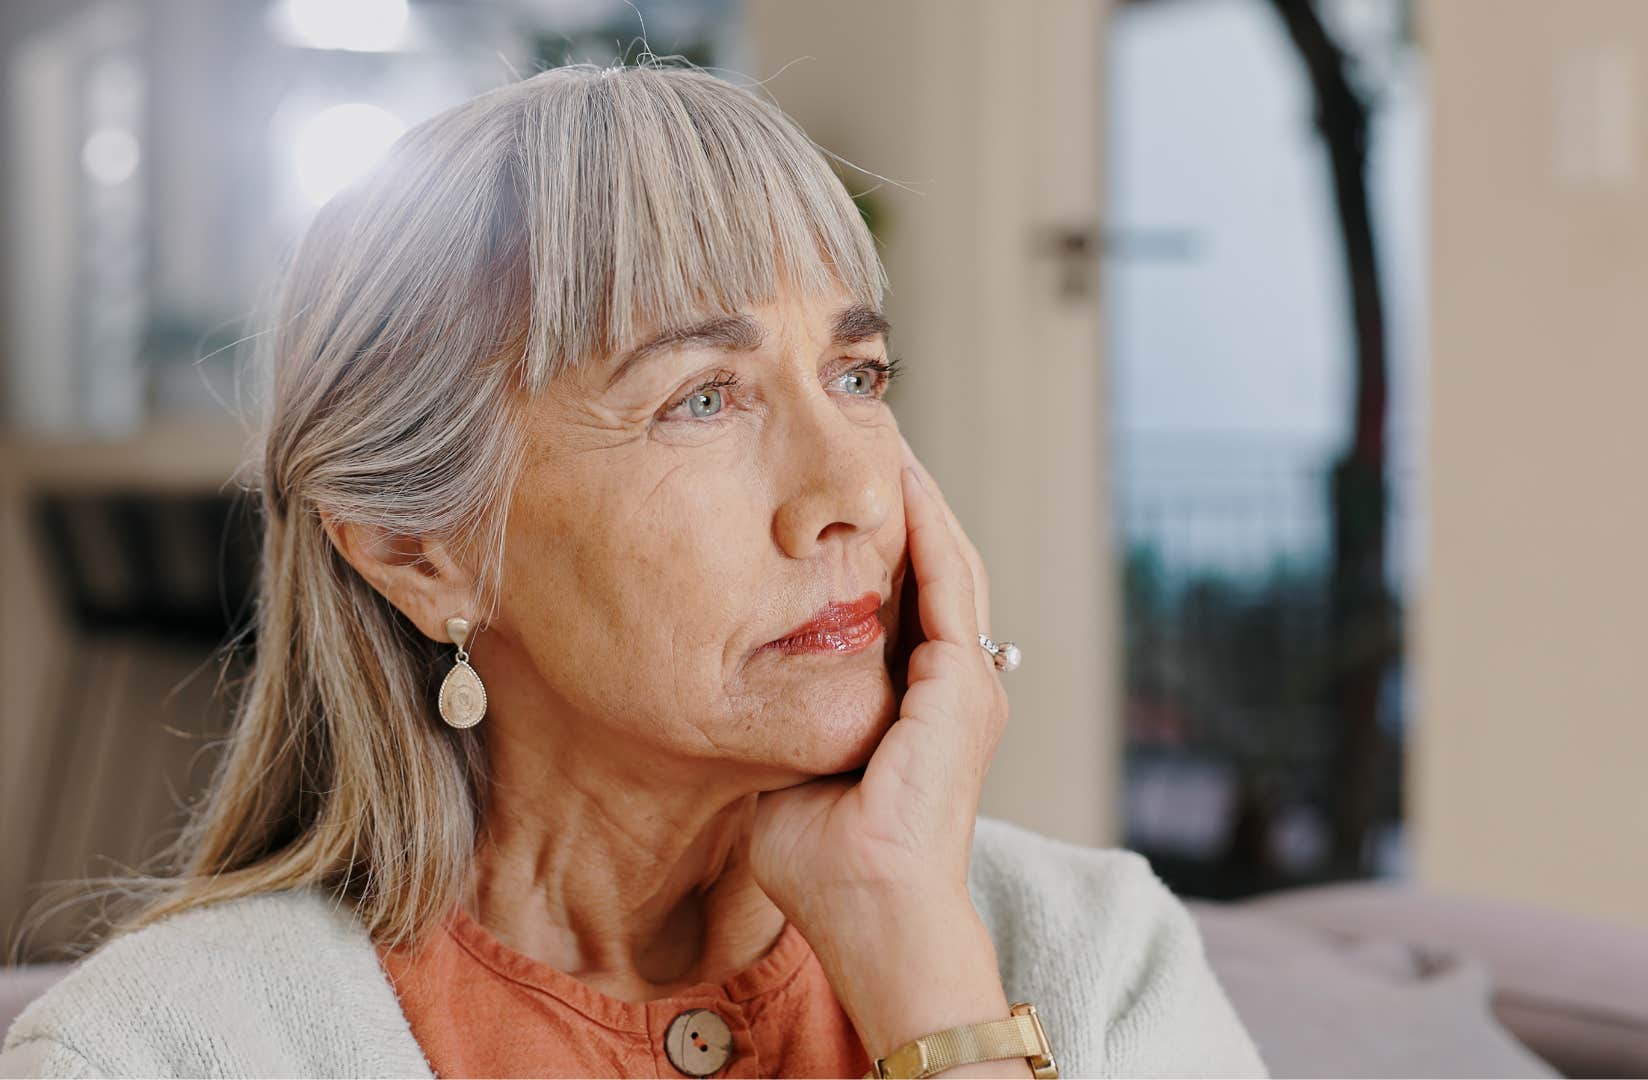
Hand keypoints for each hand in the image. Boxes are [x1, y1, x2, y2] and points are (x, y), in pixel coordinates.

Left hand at [749, 436, 1018, 1068]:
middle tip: (872, 434)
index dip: (873, 542)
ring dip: (920, 498)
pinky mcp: (962, 687)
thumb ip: (773, 723)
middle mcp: (952, 687)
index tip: (835, 493)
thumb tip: (722, 692)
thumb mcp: (787, 773)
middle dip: (904, 502)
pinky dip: (927, 525)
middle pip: (931, 568)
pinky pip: (947, 582)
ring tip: (889, 437)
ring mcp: (966, 686)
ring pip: (948, 562)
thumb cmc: (822, 866)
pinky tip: (901, 476)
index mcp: (916, 706)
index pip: (899, 601)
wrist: (871, 915)